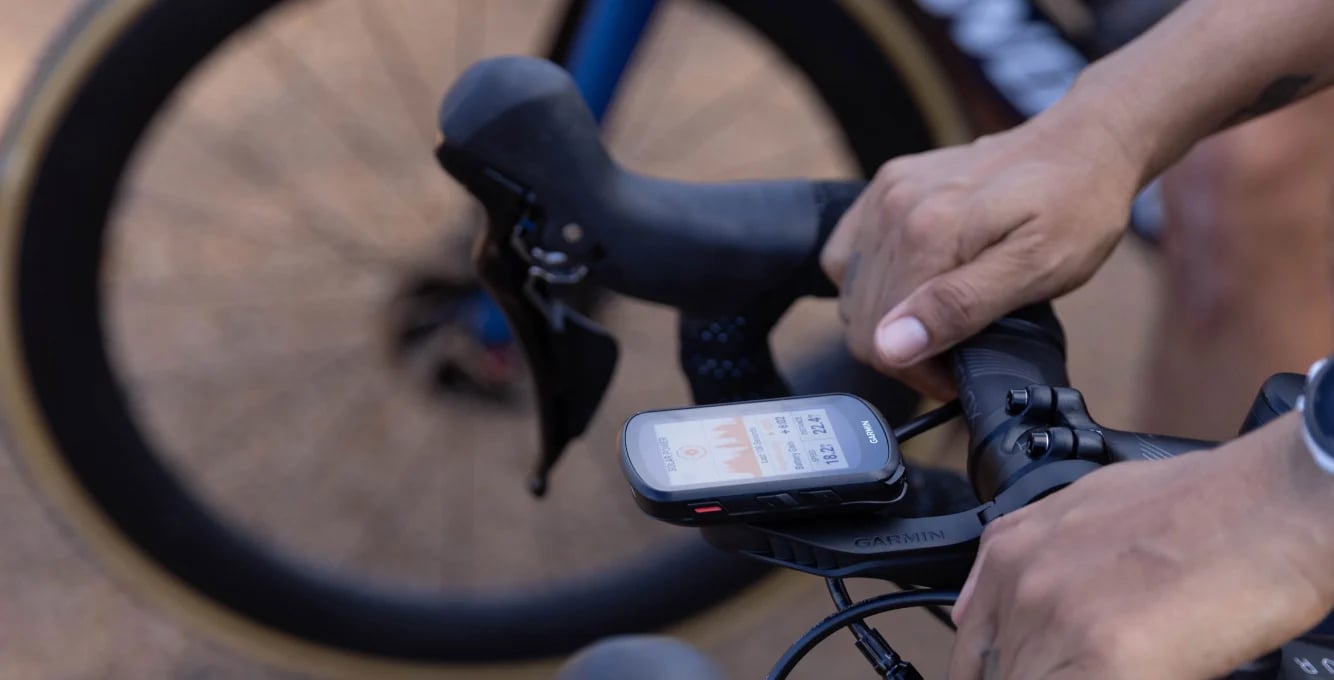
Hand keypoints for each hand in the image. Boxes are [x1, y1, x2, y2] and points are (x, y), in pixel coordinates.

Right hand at [821, 112, 1140, 398]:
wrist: (1084, 144)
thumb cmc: (1076, 207)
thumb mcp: (1038, 268)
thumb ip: (960, 307)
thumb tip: (890, 345)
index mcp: (928, 234)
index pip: (883, 338)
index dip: (920, 372)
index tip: (959, 375)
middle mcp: (895, 209)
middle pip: (862, 317)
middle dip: (904, 350)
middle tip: (955, 353)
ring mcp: (887, 193)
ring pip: (852, 290)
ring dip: (887, 319)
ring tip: (937, 320)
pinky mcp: (888, 183)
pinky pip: (847, 252)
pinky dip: (867, 281)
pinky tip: (905, 285)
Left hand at [949, 415, 1333, 678]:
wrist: (1272, 504)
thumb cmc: (1202, 507)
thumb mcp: (1087, 510)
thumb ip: (1033, 560)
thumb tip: (996, 608)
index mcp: (1007, 554)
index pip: (973, 651)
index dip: (1004, 672)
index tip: (1030, 670)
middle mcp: (1017, 587)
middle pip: (993, 672)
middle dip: (1033, 674)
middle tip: (1083, 667)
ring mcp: (1051, 624)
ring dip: (1067, 679)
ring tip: (1113, 668)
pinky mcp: (1100, 663)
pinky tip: (1128, 676)